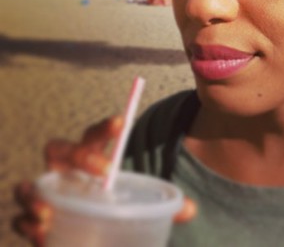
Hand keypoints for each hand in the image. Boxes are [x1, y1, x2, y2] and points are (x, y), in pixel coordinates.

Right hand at [13, 116, 195, 244]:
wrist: (89, 227)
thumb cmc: (111, 203)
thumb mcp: (136, 199)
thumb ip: (162, 203)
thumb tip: (191, 208)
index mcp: (90, 158)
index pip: (94, 135)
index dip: (106, 127)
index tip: (123, 121)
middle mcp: (64, 172)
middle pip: (60, 149)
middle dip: (79, 155)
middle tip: (104, 172)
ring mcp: (47, 195)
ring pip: (32, 184)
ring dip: (37, 194)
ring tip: (49, 209)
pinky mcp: (37, 220)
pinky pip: (23, 218)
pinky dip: (28, 223)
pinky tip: (43, 231)